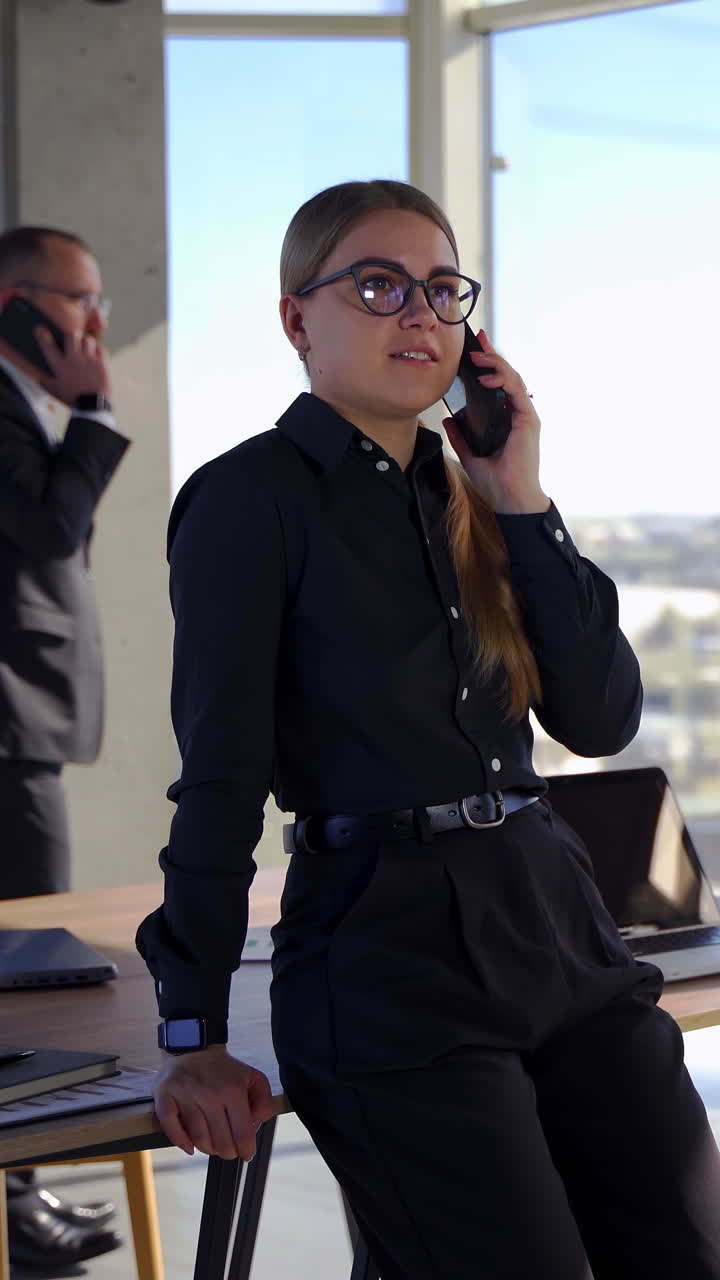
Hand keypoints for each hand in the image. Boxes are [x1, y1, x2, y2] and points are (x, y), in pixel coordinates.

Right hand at [35, 326, 112, 406]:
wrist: (93, 407)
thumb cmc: (73, 399)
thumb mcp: (56, 392)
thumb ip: (46, 383)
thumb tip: (39, 378)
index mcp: (60, 366)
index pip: (48, 346)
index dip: (43, 336)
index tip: (41, 330)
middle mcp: (74, 360)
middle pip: (71, 335)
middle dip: (72, 335)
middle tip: (73, 340)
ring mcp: (89, 360)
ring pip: (87, 339)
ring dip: (86, 342)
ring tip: (86, 348)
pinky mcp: (102, 363)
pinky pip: (101, 349)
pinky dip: (99, 350)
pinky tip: (97, 356)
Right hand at [153, 1045, 274, 1159]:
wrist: (194, 1047)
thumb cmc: (224, 1069)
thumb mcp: (253, 1078)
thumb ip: (264, 1103)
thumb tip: (256, 1126)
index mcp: (233, 1089)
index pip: (242, 1134)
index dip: (246, 1150)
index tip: (246, 1153)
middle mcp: (209, 1093)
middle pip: (221, 1142)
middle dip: (228, 1152)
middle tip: (229, 1149)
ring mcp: (185, 1095)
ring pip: (199, 1139)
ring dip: (208, 1148)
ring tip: (213, 1144)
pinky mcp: (165, 1097)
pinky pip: (172, 1130)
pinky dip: (182, 1143)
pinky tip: (190, 1146)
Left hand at [443, 330, 549, 514]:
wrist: (509, 498)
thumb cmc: (495, 480)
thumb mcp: (469, 454)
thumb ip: (460, 436)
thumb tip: (448, 419)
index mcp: (505, 418)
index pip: (497, 384)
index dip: (488, 364)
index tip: (474, 349)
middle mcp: (517, 413)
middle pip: (506, 375)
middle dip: (492, 354)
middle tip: (477, 340)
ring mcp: (525, 415)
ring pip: (513, 378)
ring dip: (495, 363)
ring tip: (477, 355)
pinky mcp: (528, 420)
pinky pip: (516, 392)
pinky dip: (502, 381)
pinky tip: (485, 378)